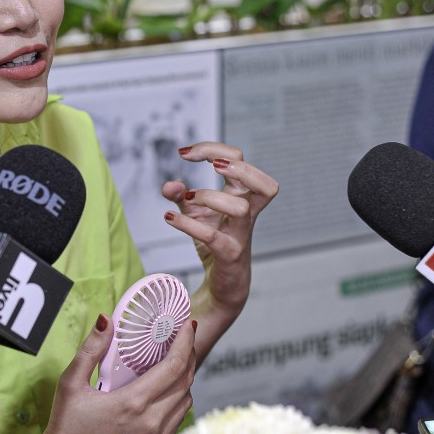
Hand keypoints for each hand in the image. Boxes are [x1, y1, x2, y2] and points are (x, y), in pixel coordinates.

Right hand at [0, 316, 195, 433]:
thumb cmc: (66, 429)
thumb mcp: (71, 383)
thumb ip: (91, 349)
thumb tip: (105, 321)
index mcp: (133, 403)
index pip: (174, 366)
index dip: (186, 342)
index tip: (188, 325)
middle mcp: (151, 421)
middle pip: (186, 381)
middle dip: (188, 354)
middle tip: (182, 338)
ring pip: (186, 400)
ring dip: (184, 378)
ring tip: (173, 361)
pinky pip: (178, 418)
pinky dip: (177, 399)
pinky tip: (163, 390)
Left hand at [162, 141, 277, 359]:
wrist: (221, 284)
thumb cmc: (214, 242)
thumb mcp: (195, 213)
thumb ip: (181, 195)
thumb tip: (169, 184)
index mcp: (241, 196)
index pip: (240, 160)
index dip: (213, 149)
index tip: (184, 153)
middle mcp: (247, 214)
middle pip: (265, 184)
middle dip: (238, 166)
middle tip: (211, 165)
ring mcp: (240, 236)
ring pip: (241, 209)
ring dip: (211, 197)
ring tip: (189, 198)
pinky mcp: (229, 256)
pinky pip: (214, 238)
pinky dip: (188, 225)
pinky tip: (169, 218)